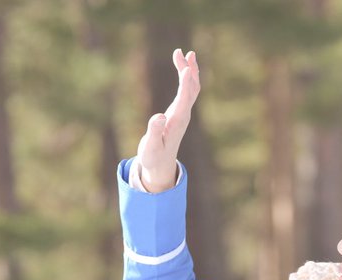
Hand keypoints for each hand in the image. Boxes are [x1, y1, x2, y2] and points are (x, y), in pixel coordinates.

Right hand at [135, 48, 199, 192]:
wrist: (160, 165)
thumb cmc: (153, 157)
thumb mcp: (151, 147)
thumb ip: (154, 132)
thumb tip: (158, 118)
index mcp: (177, 121)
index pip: (184, 99)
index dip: (186, 84)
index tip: (186, 67)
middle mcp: (183, 115)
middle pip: (191, 89)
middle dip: (188, 70)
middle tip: (183, 52)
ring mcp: (183, 113)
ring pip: (191, 89)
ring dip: (189, 71)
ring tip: (185, 53)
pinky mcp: (179, 113)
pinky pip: (186, 92)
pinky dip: (185, 78)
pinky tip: (182, 68)